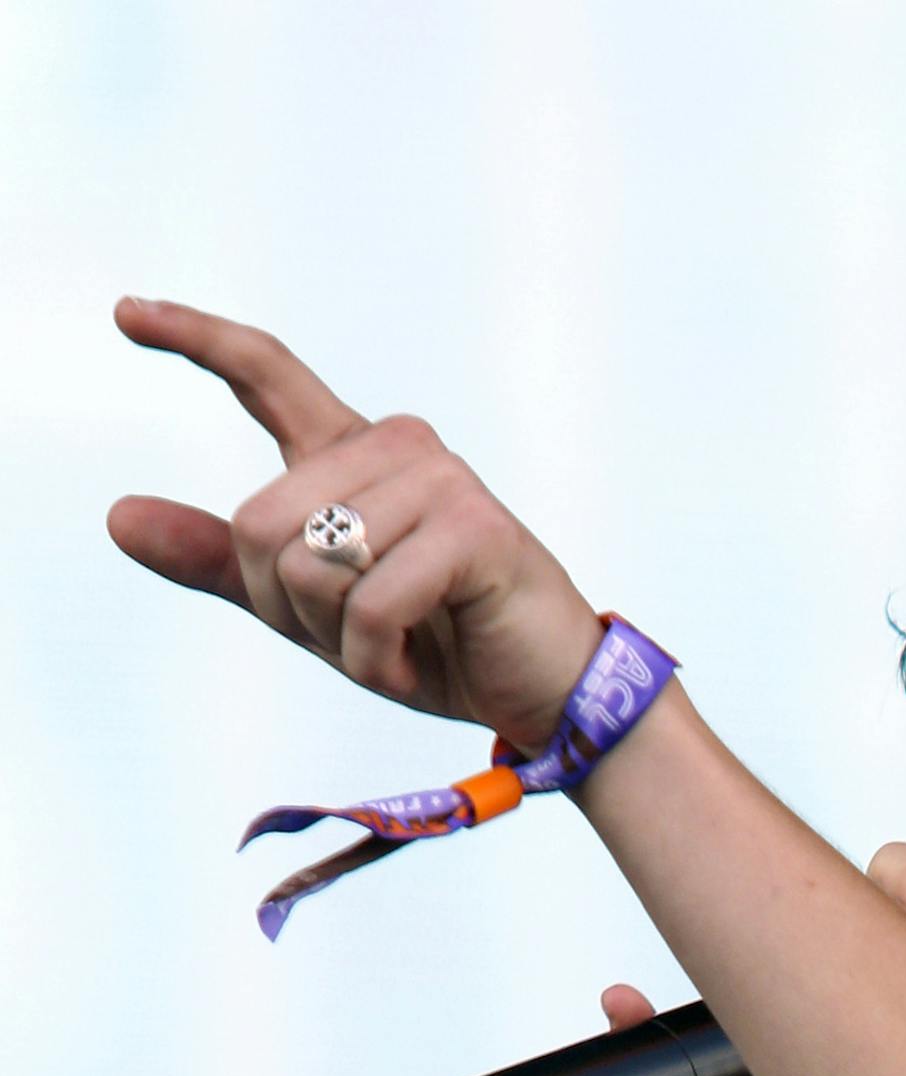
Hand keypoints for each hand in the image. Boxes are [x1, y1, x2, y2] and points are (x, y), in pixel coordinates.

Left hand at [107, 297, 606, 756]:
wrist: (544, 689)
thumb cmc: (442, 642)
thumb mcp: (315, 609)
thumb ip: (224, 562)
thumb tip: (118, 517)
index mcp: (357, 457)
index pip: (268, 374)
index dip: (195, 337)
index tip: (125, 312)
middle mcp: (399, 448)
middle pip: (260, 520)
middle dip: (291, 607)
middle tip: (360, 638)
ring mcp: (442, 481)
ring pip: (310, 564)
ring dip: (342, 639)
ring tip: (402, 647)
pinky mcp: (474, 530)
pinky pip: (372, 601)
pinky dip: (380, 658)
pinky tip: (419, 664)